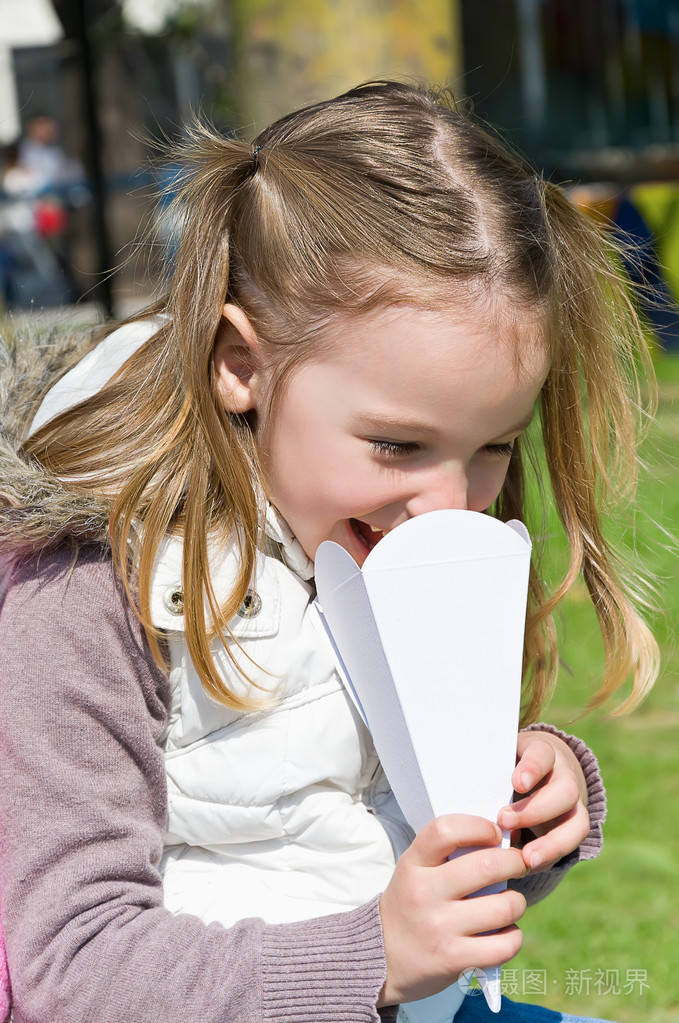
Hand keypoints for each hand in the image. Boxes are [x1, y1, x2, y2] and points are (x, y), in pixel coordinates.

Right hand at [378, 814, 526, 1005]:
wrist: (382, 958)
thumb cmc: (410, 905)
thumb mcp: (414, 871)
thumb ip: (447, 854)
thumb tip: (501, 841)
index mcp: (413, 864)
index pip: (447, 830)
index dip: (480, 826)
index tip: (494, 834)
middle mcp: (424, 893)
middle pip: (487, 865)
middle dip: (516, 862)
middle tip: (519, 864)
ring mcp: (438, 928)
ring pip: (504, 906)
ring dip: (517, 903)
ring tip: (511, 904)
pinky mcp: (453, 959)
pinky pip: (504, 944)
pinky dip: (513, 937)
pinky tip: (505, 933)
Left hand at [498, 731, 589, 872]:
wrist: (534, 774)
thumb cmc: (504, 768)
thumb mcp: (497, 762)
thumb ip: (488, 775)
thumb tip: (460, 792)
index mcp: (540, 752)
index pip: (542, 754)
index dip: (533, 768)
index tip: (517, 783)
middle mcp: (563, 775)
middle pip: (566, 789)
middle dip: (537, 810)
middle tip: (505, 821)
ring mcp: (573, 803)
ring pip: (578, 821)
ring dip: (552, 842)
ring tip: (526, 859)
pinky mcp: (574, 825)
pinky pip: (573, 843)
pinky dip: (552, 855)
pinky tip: (531, 864)